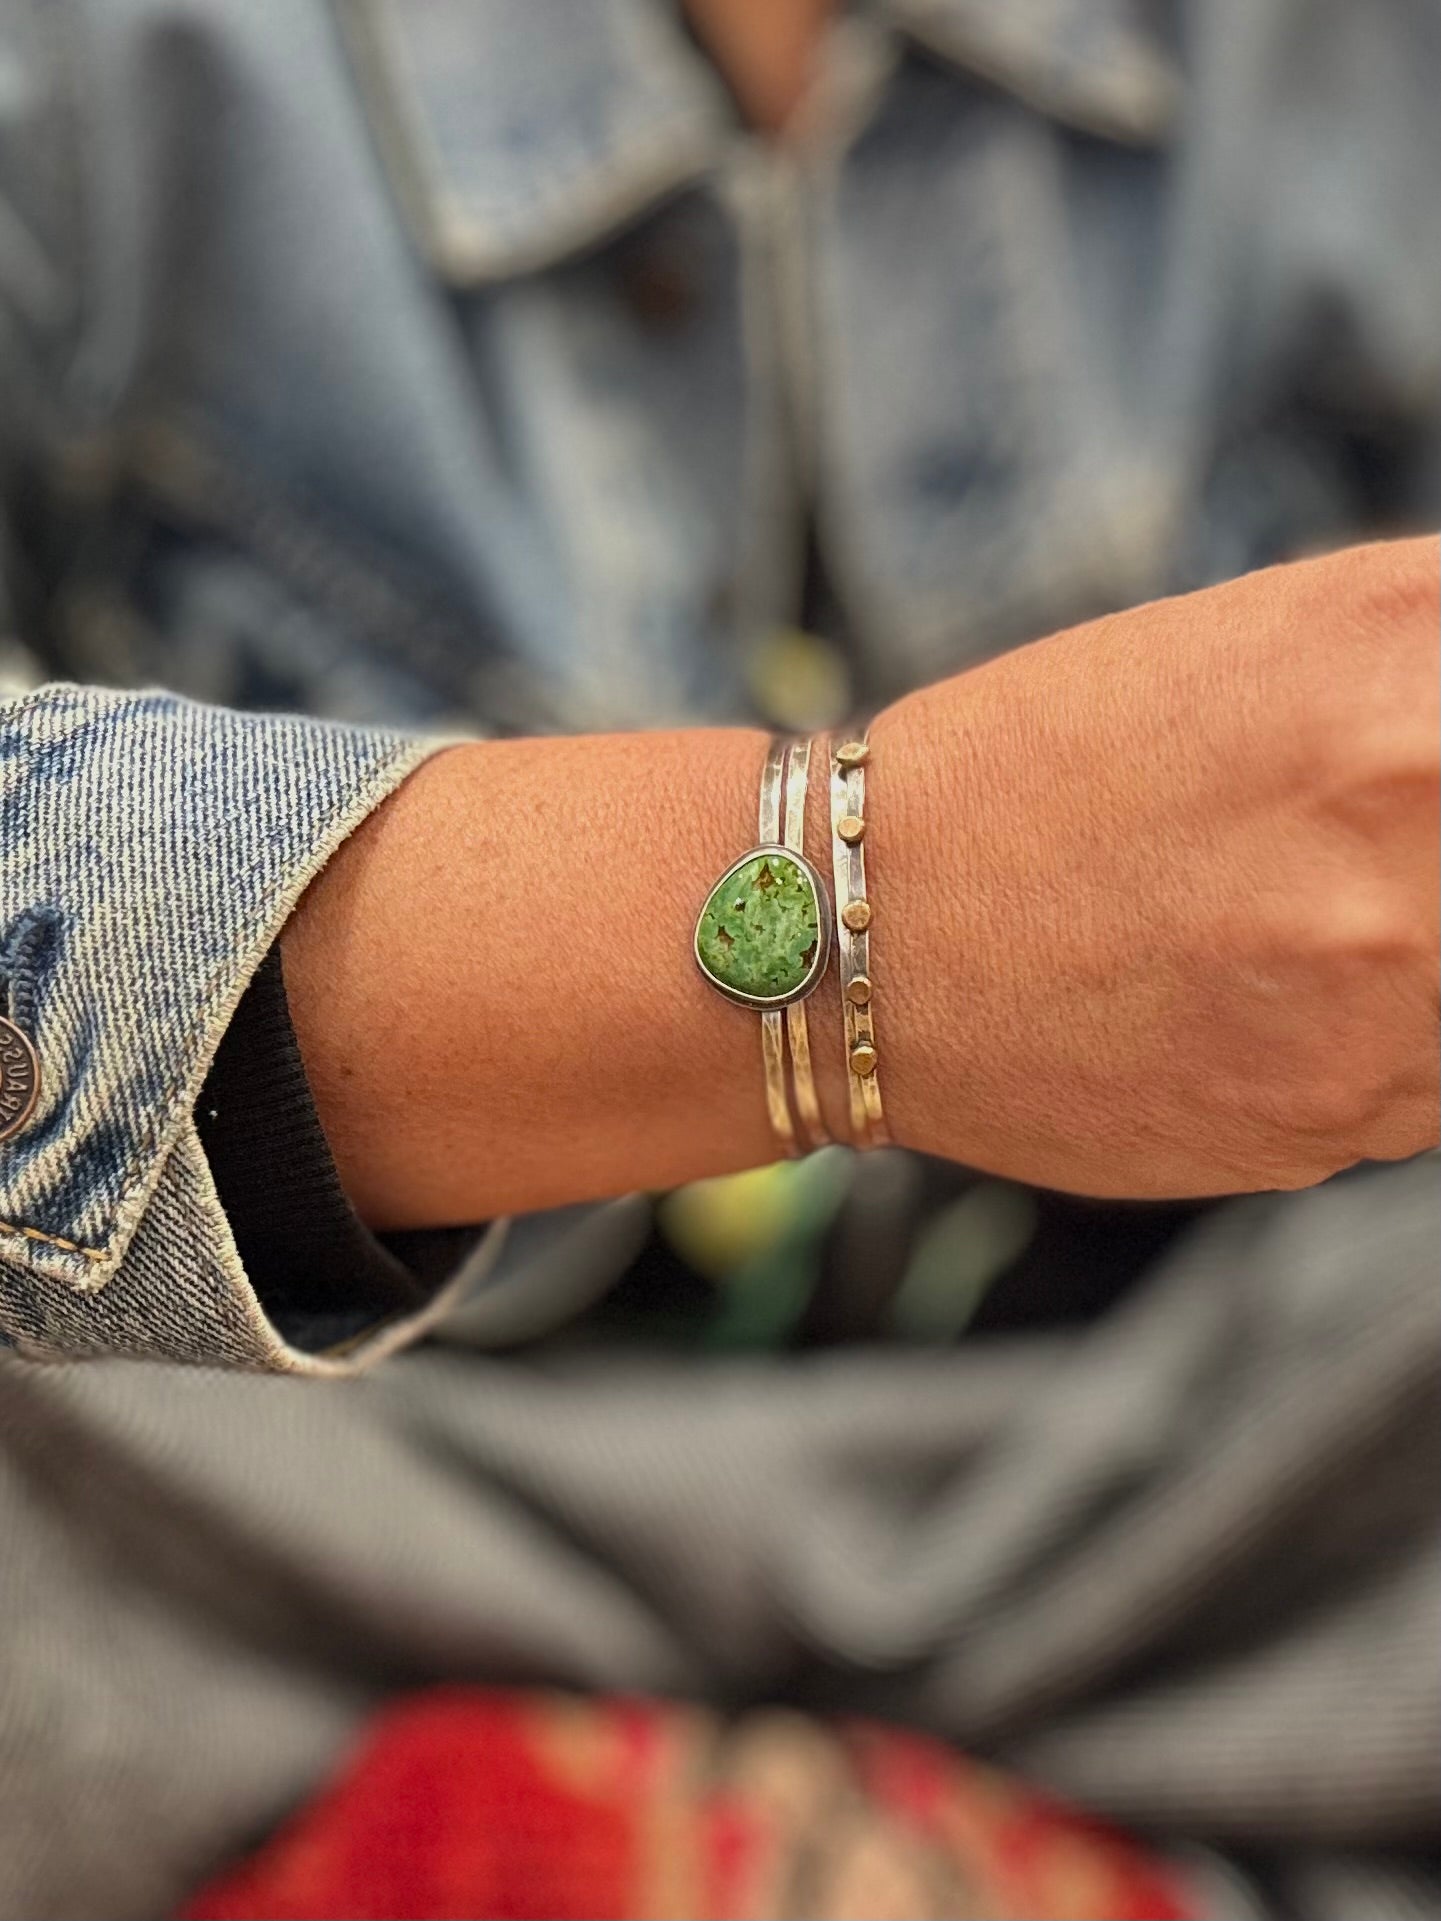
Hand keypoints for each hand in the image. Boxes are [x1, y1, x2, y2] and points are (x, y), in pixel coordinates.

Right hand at [873, 537, 1440, 1196]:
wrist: (860, 932)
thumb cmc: (1046, 770)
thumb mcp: (1279, 635)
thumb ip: (1434, 671)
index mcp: (1398, 640)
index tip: (1426, 812)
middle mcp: (1415, 786)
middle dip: (1432, 870)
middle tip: (1346, 879)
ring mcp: (1389, 968)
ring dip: (1424, 963)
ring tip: (1302, 934)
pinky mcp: (1348, 1108)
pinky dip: (1394, 1049)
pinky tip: (1274, 1010)